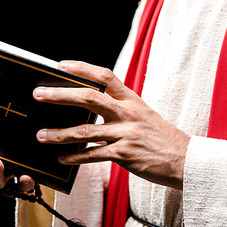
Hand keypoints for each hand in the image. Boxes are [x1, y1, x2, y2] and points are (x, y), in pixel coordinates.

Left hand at [34, 61, 189, 189]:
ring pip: (85, 131)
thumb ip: (118, 108)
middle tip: (39, 95)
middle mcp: (127, 113)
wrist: (187, 161)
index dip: (81, 68)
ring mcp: (126, 133)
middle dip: (60, 95)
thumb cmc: (160, 138)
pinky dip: (75, 157)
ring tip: (41, 135)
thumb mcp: (142, 115)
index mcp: (131, 100)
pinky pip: (93, 155)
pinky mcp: (125, 154)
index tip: (60, 65)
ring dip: (59, 134)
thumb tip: (87, 105)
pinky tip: (62, 158)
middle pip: (88, 98)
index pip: (104, 76)